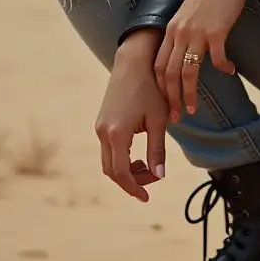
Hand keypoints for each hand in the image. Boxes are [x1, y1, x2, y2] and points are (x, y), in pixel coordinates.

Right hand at [95, 31, 168, 200]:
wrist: (134, 63)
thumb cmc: (150, 89)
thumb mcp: (158, 120)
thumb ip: (158, 149)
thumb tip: (160, 175)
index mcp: (117, 134)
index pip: (122, 173)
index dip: (134, 188)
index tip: (147, 197)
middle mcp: (103, 133)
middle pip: (112, 171)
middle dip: (131, 181)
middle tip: (152, 181)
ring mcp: (99, 127)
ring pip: (108, 162)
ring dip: (126, 171)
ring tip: (148, 167)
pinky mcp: (101, 123)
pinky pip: (108, 150)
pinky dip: (122, 159)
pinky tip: (139, 156)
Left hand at [153, 0, 259, 121]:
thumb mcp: (190, 13)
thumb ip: (185, 32)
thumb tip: (189, 53)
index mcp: (171, 29)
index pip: (159, 65)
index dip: (161, 87)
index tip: (167, 103)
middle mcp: (179, 33)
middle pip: (170, 74)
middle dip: (171, 99)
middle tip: (176, 116)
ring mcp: (196, 33)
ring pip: (187, 73)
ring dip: (189, 94)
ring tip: (193, 109)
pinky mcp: (215, 32)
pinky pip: (217, 59)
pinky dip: (223, 68)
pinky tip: (229, 70)